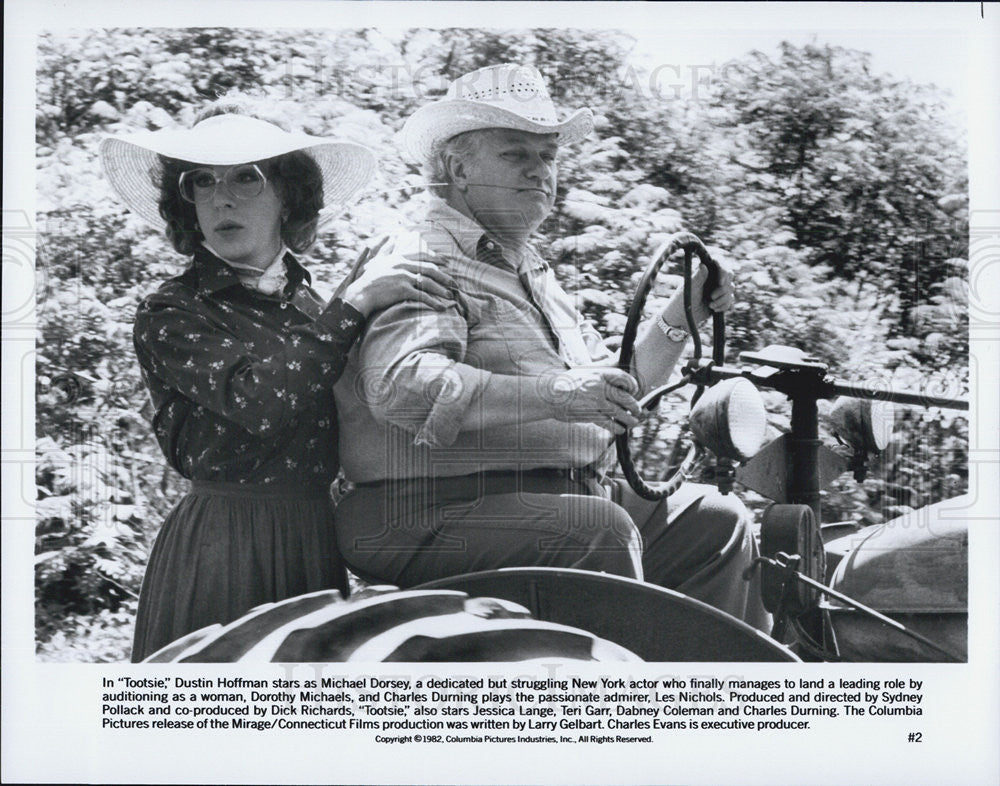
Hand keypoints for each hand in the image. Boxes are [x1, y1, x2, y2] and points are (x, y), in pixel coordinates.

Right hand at [341, 238, 455, 317]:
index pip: (422, 256)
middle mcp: (403, 265)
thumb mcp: (378, 259)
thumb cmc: (369, 279)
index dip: (437, 258)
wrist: (361, 293)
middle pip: (430, 270)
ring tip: (450, 297)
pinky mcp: (402, 290)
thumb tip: (393, 236)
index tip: (447, 262)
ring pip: (428, 282)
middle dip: (444, 277)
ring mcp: (403, 277)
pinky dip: (432, 302)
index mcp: (400, 258)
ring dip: (441, 290)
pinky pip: (422, 296)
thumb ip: (388, 248)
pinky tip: (440, 308)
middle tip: (455, 284)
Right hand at [542, 366, 641, 434]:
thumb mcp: (584, 371)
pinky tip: (620, 429)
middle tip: (637, 411)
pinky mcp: (590, 415)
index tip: (634, 391)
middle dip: (634, 406)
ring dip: (629, 419)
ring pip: (619, 412)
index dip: (632, 385)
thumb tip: (616, 369)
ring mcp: (595, 402)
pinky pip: (609, 423)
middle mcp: (599, 387)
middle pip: (624, 397)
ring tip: (633, 423)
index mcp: (598, 374)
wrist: (550, 395)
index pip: (622, 377)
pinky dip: (617, 427)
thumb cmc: (566, 383)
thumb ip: (600, 372)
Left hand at [659, 260, 734, 329]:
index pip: (720, 263)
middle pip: (729, 275)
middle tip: (712, 297)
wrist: (683, 315)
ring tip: (710, 305)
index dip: (723, 271)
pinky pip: (730, 299)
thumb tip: (702, 264)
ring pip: (731, 288)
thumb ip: (698, 277)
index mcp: (705, 271)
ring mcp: (719, 287)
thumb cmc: (684, 298)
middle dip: (723, 288)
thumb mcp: (691, 288)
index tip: (720, 283)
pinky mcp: (722, 298)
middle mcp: (714, 277)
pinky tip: (713, 309)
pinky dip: (723, 305)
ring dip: (722, 299)